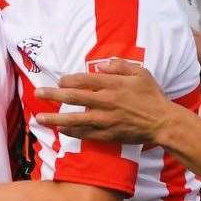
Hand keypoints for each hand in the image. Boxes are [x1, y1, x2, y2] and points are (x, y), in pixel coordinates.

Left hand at [34, 59, 174, 142]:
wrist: (163, 122)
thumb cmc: (153, 96)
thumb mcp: (141, 73)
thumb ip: (120, 66)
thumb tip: (102, 66)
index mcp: (112, 85)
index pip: (84, 80)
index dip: (68, 80)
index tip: (60, 80)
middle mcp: (105, 101)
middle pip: (73, 97)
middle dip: (53, 95)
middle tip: (37, 93)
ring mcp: (105, 119)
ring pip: (74, 119)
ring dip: (55, 118)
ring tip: (39, 118)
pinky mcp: (108, 134)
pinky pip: (85, 133)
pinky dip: (72, 132)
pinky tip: (60, 130)